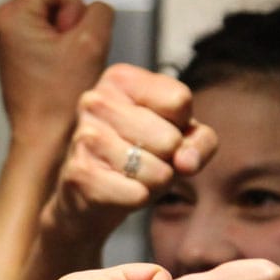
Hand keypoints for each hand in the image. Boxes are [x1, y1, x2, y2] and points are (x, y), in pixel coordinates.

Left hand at [0, 0, 114, 144]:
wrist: (42, 136)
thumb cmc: (60, 98)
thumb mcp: (93, 42)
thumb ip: (100, 10)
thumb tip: (91, 9)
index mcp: (12, 14)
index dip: (76, 9)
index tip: (69, 42)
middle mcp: (2, 20)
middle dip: (71, 23)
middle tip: (66, 56)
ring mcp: (5, 35)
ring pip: (54, 13)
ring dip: (67, 36)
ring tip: (62, 64)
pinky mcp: (14, 48)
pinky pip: (47, 30)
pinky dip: (59, 46)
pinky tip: (57, 68)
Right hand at [44, 64, 219, 246]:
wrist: (93, 194)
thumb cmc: (142, 155)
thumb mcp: (181, 136)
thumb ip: (200, 141)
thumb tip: (185, 162)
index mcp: (120, 79)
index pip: (180, 100)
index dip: (182, 126)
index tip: (161, 129)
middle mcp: (96, 100)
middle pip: (170, 138)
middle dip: (169, 160)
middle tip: (148, 159)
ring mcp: (84, 136)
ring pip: (156, 170)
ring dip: (156, 182)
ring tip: (136, 176)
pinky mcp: (79, 173)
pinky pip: (136, 194)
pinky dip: (139, 199)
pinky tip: (122, 191)